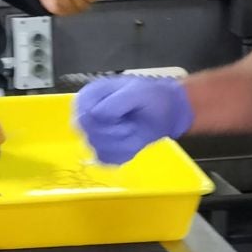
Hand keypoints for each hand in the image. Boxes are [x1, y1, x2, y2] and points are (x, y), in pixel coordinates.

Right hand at [75, 75, 192, 164]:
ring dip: (124, 143)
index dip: (107, 121)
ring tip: (135, 130)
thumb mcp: (138, 92)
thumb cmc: (151, 97)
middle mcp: (86, 115)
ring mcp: (93, 134)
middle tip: (133, 123)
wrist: (166, 111)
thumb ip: (116, 102)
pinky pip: (107, 160)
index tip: (124, 115)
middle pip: (91, 136)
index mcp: (89, 96)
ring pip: (99, 149)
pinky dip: (124, 153)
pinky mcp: (102, 150)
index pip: (86, 118)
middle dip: (118, 133)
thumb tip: (96, 115)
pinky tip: (133, 141)